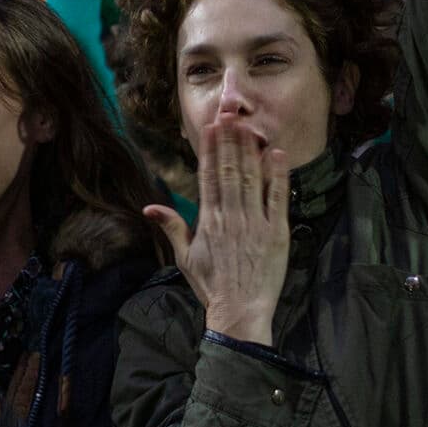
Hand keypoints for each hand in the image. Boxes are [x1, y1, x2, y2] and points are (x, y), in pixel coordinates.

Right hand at [145, 118, 289, 345]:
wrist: (240, 312)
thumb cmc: (212, 286)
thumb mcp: (185, 258)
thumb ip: (172, 227)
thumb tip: (150, 206)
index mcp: (209, 221)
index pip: (208, 177)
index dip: (210, 150)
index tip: (211, 128)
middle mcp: (231, 217)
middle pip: (229, 171)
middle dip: (229, 141)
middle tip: (230, 114)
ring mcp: (255, 223)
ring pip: (251, 179)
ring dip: (249, 151)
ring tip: (248, 126)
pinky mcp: (276, 232)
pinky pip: (277, 198)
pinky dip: (277, 176)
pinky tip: (275, 154)